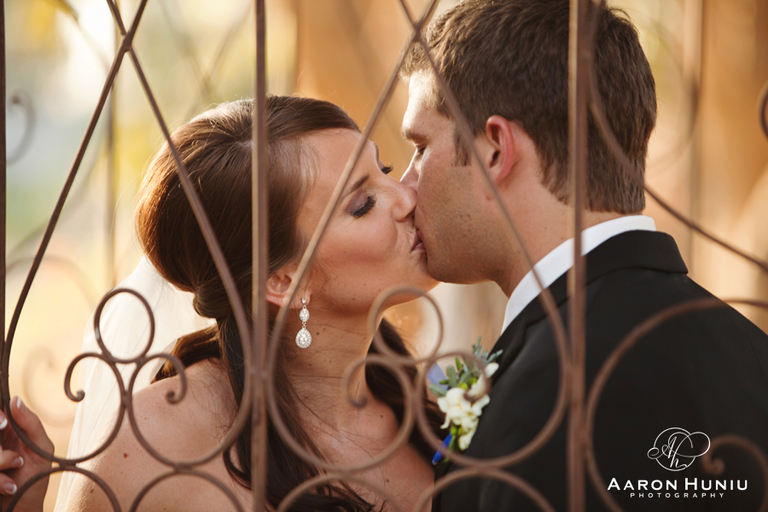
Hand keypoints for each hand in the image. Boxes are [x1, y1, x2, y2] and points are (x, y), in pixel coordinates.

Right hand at [0, 397, 53, 511]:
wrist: (25, 510)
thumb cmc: (36, 478)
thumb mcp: (41, 449)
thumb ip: (30, 424)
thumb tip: (15, 399)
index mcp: (5, 431)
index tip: (4, 423)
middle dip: (1, 449)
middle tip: (16, 456)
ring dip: (2, 461)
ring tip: (17, 468)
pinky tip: (10, 487)